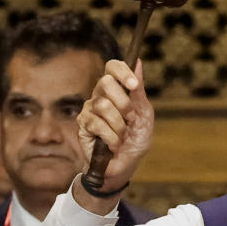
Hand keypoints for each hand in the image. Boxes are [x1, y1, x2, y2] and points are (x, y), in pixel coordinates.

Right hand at [77, 59, 153, 190]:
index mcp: (117, 90)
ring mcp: (89, 109)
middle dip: (124, 103)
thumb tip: (137, 62)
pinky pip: (97, 124)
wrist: (125, 163)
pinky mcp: (82, 125)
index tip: (134, 85)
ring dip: (119, 125)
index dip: (122, 72)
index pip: (112, 67)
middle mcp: (100, 95)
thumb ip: (139, 91)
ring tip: (122, 135)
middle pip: (105, 82)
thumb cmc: (136, 138)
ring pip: (103, 105)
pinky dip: (111, 137)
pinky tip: (113, 144)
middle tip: (130, 118)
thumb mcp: (144, 114)